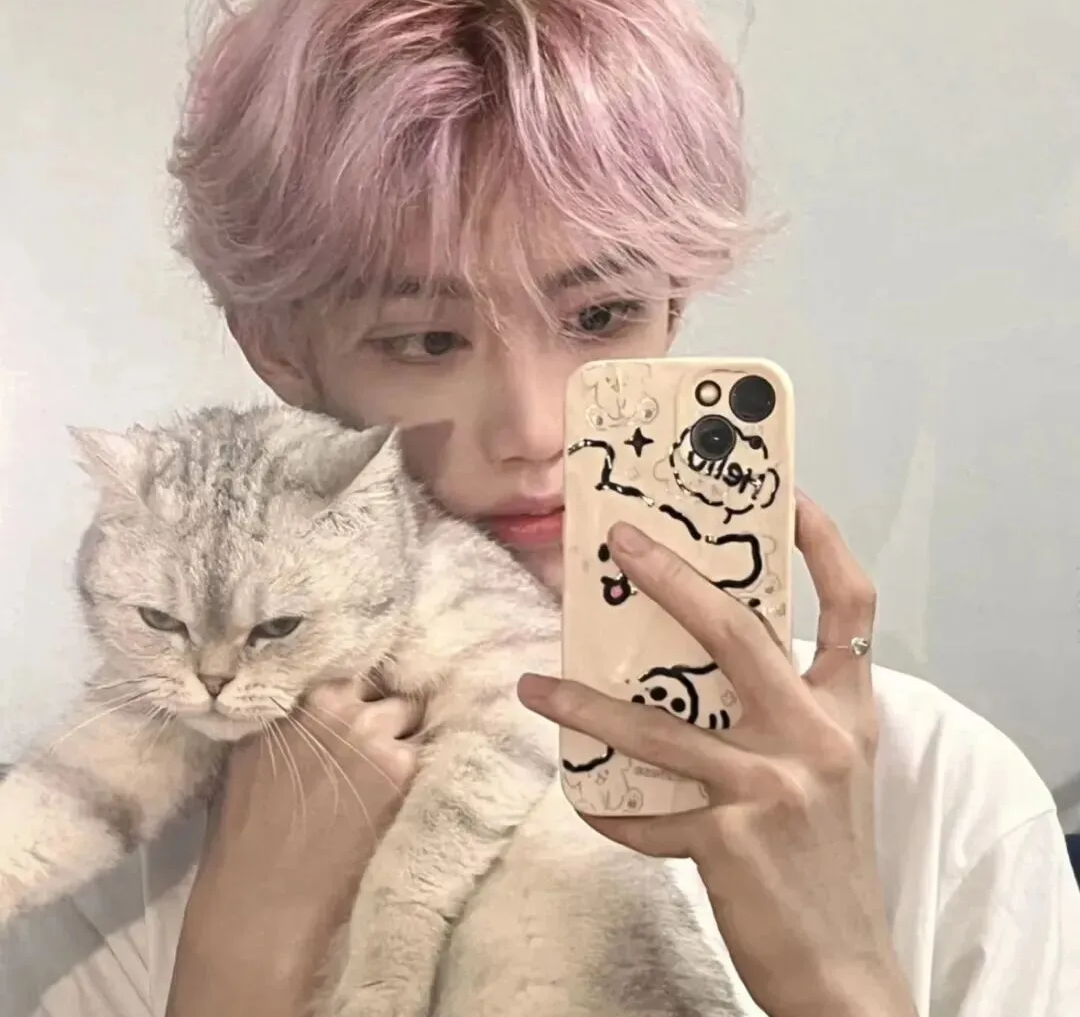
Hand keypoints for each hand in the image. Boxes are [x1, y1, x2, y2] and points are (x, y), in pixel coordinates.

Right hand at [167, 685, 421, 1015]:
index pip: (356, 664)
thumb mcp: (255, 746)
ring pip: (414, 716)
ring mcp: (376, 736)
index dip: (365, 683)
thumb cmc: (245, 827)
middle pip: (390, 688)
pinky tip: (409, 784)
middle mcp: (343, 706)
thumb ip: (294, 712)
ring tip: (395, 766)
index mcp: (304, 693)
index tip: (371, 693)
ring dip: (409, 735)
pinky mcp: (403, 772)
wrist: (263, 895)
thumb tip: (324, 694)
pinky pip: (430, 752)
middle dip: (389, 708)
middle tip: (383, 737)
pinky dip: (425, 763)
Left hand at [518, 494, 915, 1016]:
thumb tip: (690, 656)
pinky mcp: (729, 842)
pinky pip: (645, 813)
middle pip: (739, 634)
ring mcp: (771, 789)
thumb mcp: (827, 765)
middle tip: (617, 542)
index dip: (822, 543)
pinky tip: (581, 794)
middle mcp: (816, 737)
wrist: (846, 966)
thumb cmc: (827, 853)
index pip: (853, 608)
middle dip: (673, 577)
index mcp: (848, 710)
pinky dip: (608, 804)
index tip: (783, 493)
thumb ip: (782, 707)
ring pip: (660, 726)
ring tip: (535, 683)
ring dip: (586, 703)